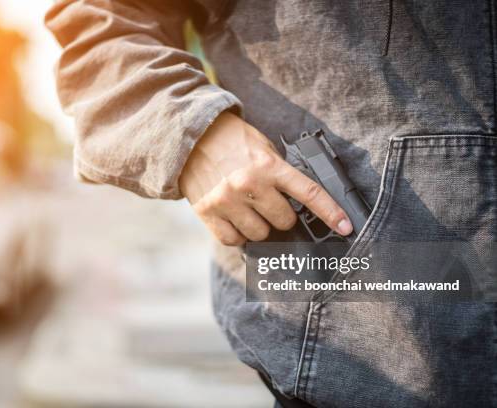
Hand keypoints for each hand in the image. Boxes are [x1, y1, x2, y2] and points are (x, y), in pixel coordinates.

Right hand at [179, 112, 352, 245]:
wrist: (190, 136)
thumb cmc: (230, 140)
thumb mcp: (262, 148)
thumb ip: (280, 173)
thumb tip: (297, 202)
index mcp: (268, 166)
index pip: (309, 194)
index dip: (331, 213)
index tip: (346, 227)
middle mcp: (249, 185)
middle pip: (284, 221)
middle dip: (281, 216)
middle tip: (269, 203)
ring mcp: (227, 201)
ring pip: (259, 233)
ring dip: (258, 226)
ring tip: (247, 208)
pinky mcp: (208, 213)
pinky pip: (234, 240)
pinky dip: (237, 233)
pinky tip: (233, 218)